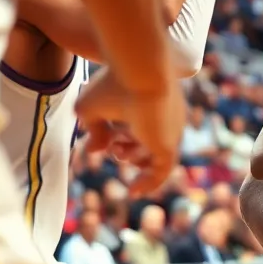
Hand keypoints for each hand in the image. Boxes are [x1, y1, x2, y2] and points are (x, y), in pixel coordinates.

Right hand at [75, 68, 186, 196]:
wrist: (141, 71)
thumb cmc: (114, 83)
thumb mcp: (92, 107)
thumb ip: (94, 130)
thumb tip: (95, 151)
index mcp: (152, 101)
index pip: (142, 124)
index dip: (122, 135)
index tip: (107, 140)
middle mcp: (165, 117)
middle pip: (150, 140)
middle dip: (128, 148)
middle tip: (114, 146)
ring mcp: (170, 132)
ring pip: (155, 154)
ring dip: (135, 159)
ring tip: (120, 152)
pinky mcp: (170, 144)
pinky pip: (163, 170)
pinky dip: (150, 182)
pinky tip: (134, 191)